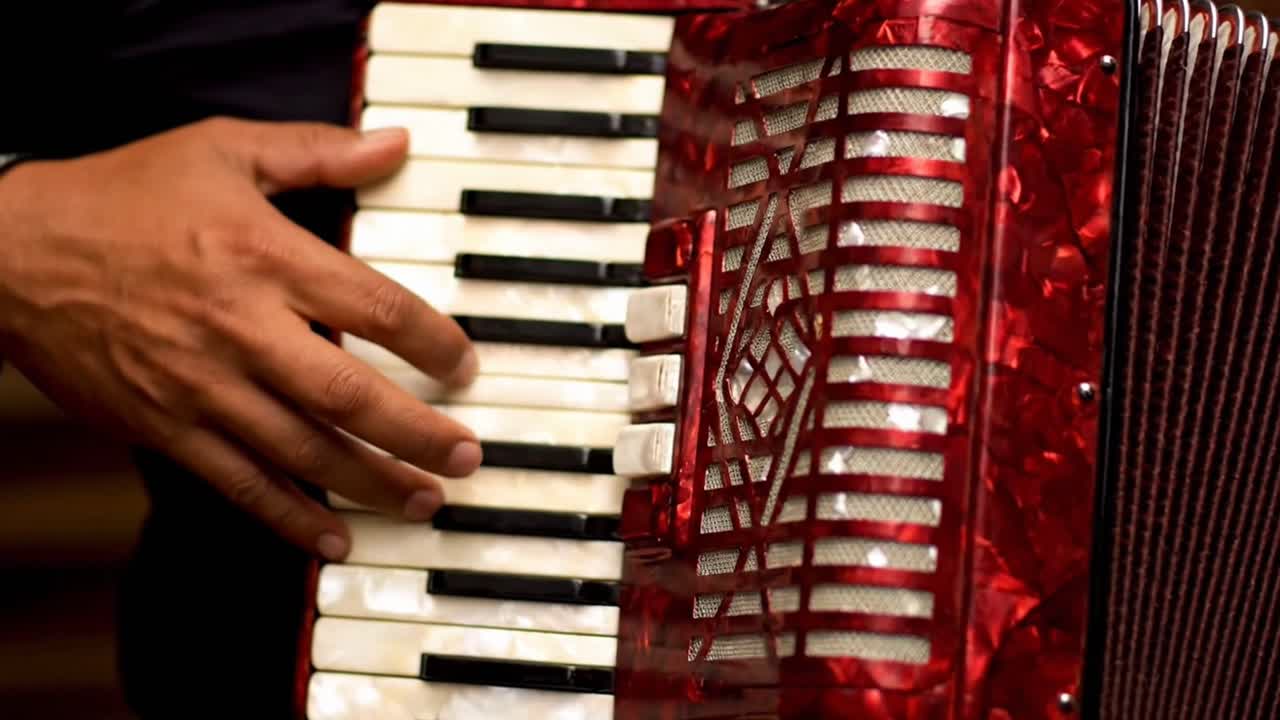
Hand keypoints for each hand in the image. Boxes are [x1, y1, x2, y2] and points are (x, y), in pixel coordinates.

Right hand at [0, 117, 480, 561]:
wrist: (11, 252)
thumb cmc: (122, 196)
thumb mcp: (223, 148)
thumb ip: (318, 151)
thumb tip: (395, 143)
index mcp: (264, 256)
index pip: (378, 308)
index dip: (435, 344)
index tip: (465, 366)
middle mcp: (241, 328)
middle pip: (350, 395)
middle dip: (420, 434)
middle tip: (467, 454)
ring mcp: (202, 387)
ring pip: (304, 451)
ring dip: (373, 483)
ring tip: (426, 501)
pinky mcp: (165, 428)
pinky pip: (238, 484)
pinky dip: (289, 518)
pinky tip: (334, 541)